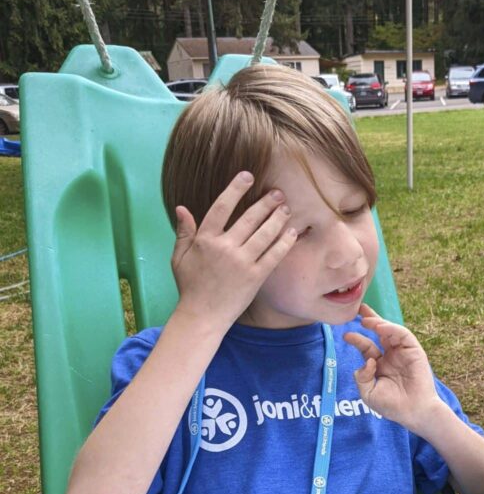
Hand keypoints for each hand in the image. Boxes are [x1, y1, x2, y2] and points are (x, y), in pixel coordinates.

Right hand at [171, 173, 296, 329]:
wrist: (202, 316)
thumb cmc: (190, 287)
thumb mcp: (180, 258)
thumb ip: (184, 232)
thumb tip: (182, 208)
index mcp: (205, 240)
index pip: (222, 207)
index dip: (235, 189)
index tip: (248, 176)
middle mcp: (225, 248)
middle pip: (249, 218)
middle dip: (266, 203)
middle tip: (278, 193)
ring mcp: (241, 263)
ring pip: (264, 234)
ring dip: (278, 219)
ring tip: (287, 208)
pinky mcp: (255, 277)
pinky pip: (274, 255)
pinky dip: (284, 242)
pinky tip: (293, 232)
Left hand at [343, 305, 440, 431]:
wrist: (413, 412)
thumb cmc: (392, 406)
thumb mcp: (368, 393)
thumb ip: (362, 377)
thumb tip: (367, 361)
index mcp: (380, 364)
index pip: (366, 347)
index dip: (357, 339)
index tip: (346, 335)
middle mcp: (391, 355)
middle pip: (379, 332)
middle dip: (369, 319)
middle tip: (358, 308)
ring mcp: (403, 352)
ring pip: (391, 331)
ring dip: (379, 323)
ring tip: (367, 321)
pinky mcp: (414, 351)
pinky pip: (403, 335)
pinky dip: (392, 329)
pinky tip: (381, 328)